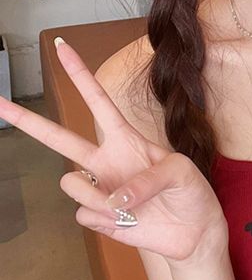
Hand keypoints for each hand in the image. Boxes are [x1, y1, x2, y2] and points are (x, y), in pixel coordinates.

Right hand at [0, 39, 227, 263]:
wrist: (194, 232)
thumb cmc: (190, 192)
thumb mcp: (181, 172)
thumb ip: (148, 179)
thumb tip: (113, 199)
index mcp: (126, 139)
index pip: (98, 101)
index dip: (80, 74)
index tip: (61, 47)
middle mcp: (106, 160)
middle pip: (59, 138)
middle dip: (28, 120)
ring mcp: (99, 188)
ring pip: (70, 184)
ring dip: (96, 196)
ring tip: (126, 206)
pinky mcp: (98, 216)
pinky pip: (85, 215)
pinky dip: (107, 221)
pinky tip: (127, 221)